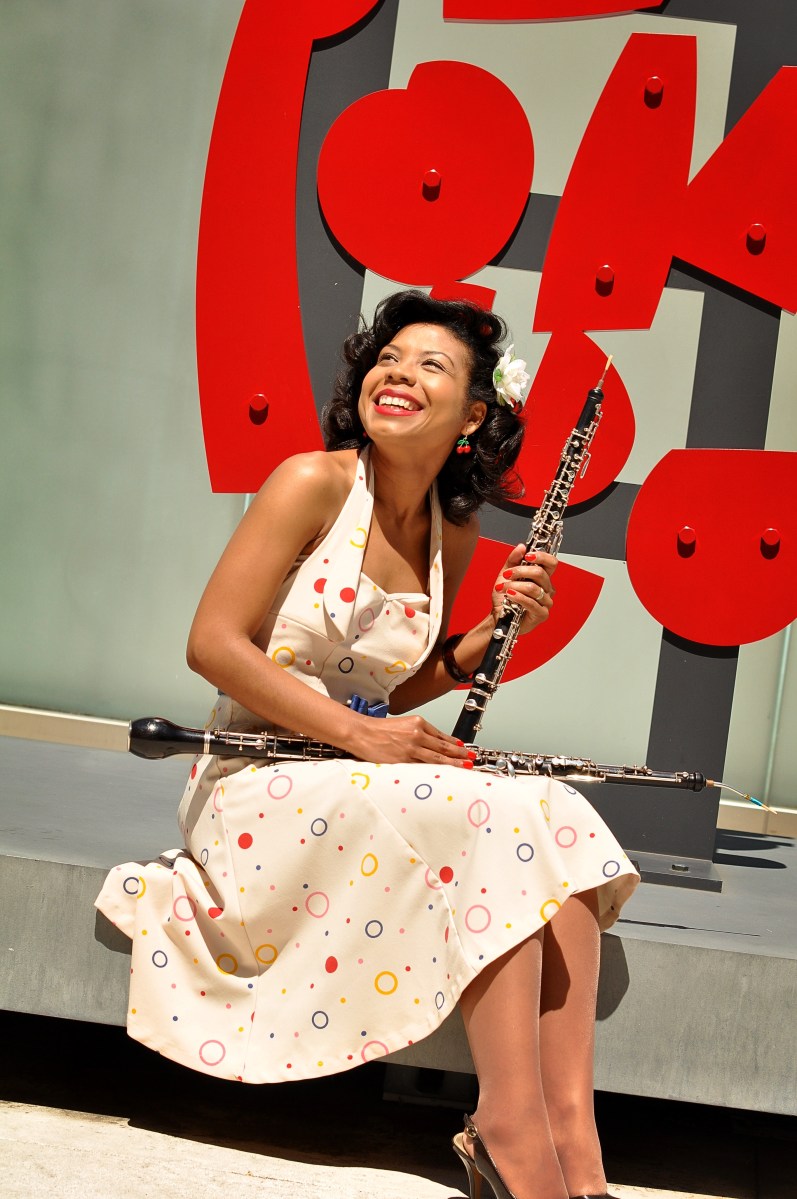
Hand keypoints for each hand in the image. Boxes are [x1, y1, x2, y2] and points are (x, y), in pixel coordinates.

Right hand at [346, 713, 475, 766]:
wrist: (362, 732)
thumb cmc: (380, 729)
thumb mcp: (403, 725)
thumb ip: (419, 733)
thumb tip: (435, 743)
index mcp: (418, 723)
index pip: (442, 736)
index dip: (455, 744)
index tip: (464, 749)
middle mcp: (417, 734)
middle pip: (443, 747)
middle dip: (459, 754)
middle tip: (471, 759)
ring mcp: (411, 748)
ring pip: (436, 758)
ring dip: (453, 763)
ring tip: (464, 767)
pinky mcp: (403, 760)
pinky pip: (422, 767)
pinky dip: (434, 771)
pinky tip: (442, 774)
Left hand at [491, 544, 556, 633]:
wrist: (498, 616)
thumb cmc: (505, 597)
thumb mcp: (506, 574)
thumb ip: (513, 560)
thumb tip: (522, 547)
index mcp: (542, 577)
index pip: (551, 563)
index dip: (542, 556)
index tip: (528, 555)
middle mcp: (547, 589)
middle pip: (540, 573)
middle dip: (520, 571)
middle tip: (507, 574)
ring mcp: (546, 602)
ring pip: (534, 588)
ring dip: (515, 586)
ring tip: (503, 588)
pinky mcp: (542, 614)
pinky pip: (531, 603)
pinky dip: (518, 597)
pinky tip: (509, 595)